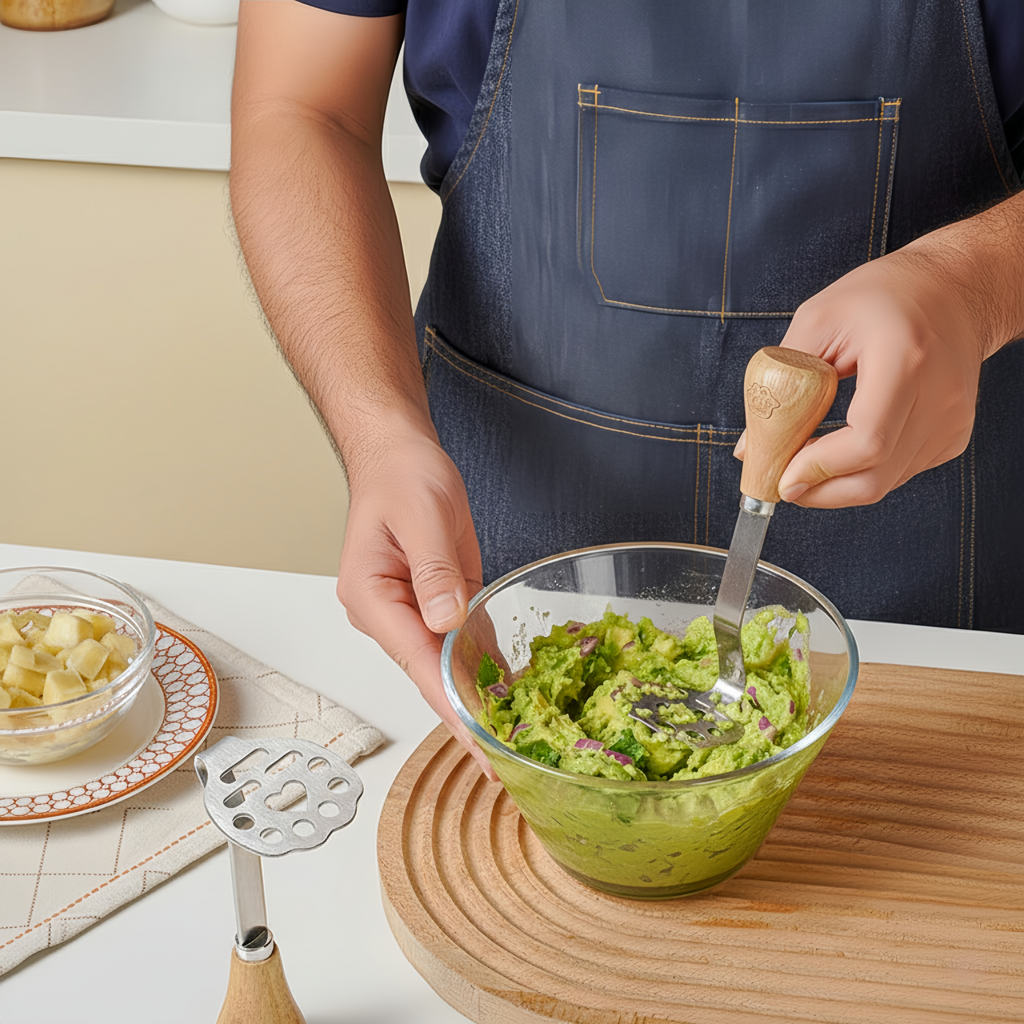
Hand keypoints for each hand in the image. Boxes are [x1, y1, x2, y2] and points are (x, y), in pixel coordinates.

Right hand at [337, 427, 494, 776]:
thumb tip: (446, 623)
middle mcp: (388, 615)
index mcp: (372, 598)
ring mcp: (412, 612)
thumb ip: (433, 571)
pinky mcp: (436, 603)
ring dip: (478, 702)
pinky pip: (460, 643)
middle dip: (468, 721)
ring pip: (447, 666)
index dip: (452, 711)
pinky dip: (483, 668)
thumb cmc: (400, 476)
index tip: (481, 749)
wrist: (399, 453)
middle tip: (506, 765)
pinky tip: (510, 694)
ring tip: (514, 744)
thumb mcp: (422, 515)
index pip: (417, 665)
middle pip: (431, 677)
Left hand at [735, 227, 1008, 507]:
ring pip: (884, 483)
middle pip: (874, 476)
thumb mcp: (818, 320)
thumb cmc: (882, 296)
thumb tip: (749, 447)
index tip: (781, 476)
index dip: (819, 469)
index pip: (866, 441)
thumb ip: (781, 382)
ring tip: (802, 464)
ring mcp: (951, 421)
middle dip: (819, 492)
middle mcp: (938, 397)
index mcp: (904, 359)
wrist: (955, 289)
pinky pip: (898, 472)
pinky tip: (839, 449)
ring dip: (836, 485)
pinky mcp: (953, 436)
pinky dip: (862, 472)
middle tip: (782, 484)